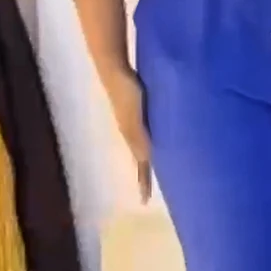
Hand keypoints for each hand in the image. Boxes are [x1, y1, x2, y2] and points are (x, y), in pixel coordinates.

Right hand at [103, 66, 151, 204]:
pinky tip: (156, 137)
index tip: (144, 200)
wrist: (114, 70)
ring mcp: (131, 121)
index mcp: (133, 136)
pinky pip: (144, 130)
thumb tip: (145, 159)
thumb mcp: (134, 117)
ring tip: (154, 168)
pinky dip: (149, 140)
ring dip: (147, 157)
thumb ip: (139, 135)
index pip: (141, 165)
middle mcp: (131, 132)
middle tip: (149, 190)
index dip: (143, 182)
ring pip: (142, 145)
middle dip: (145, 173)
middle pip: (141, 158)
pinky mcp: (133, 110)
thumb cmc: (127, 93)